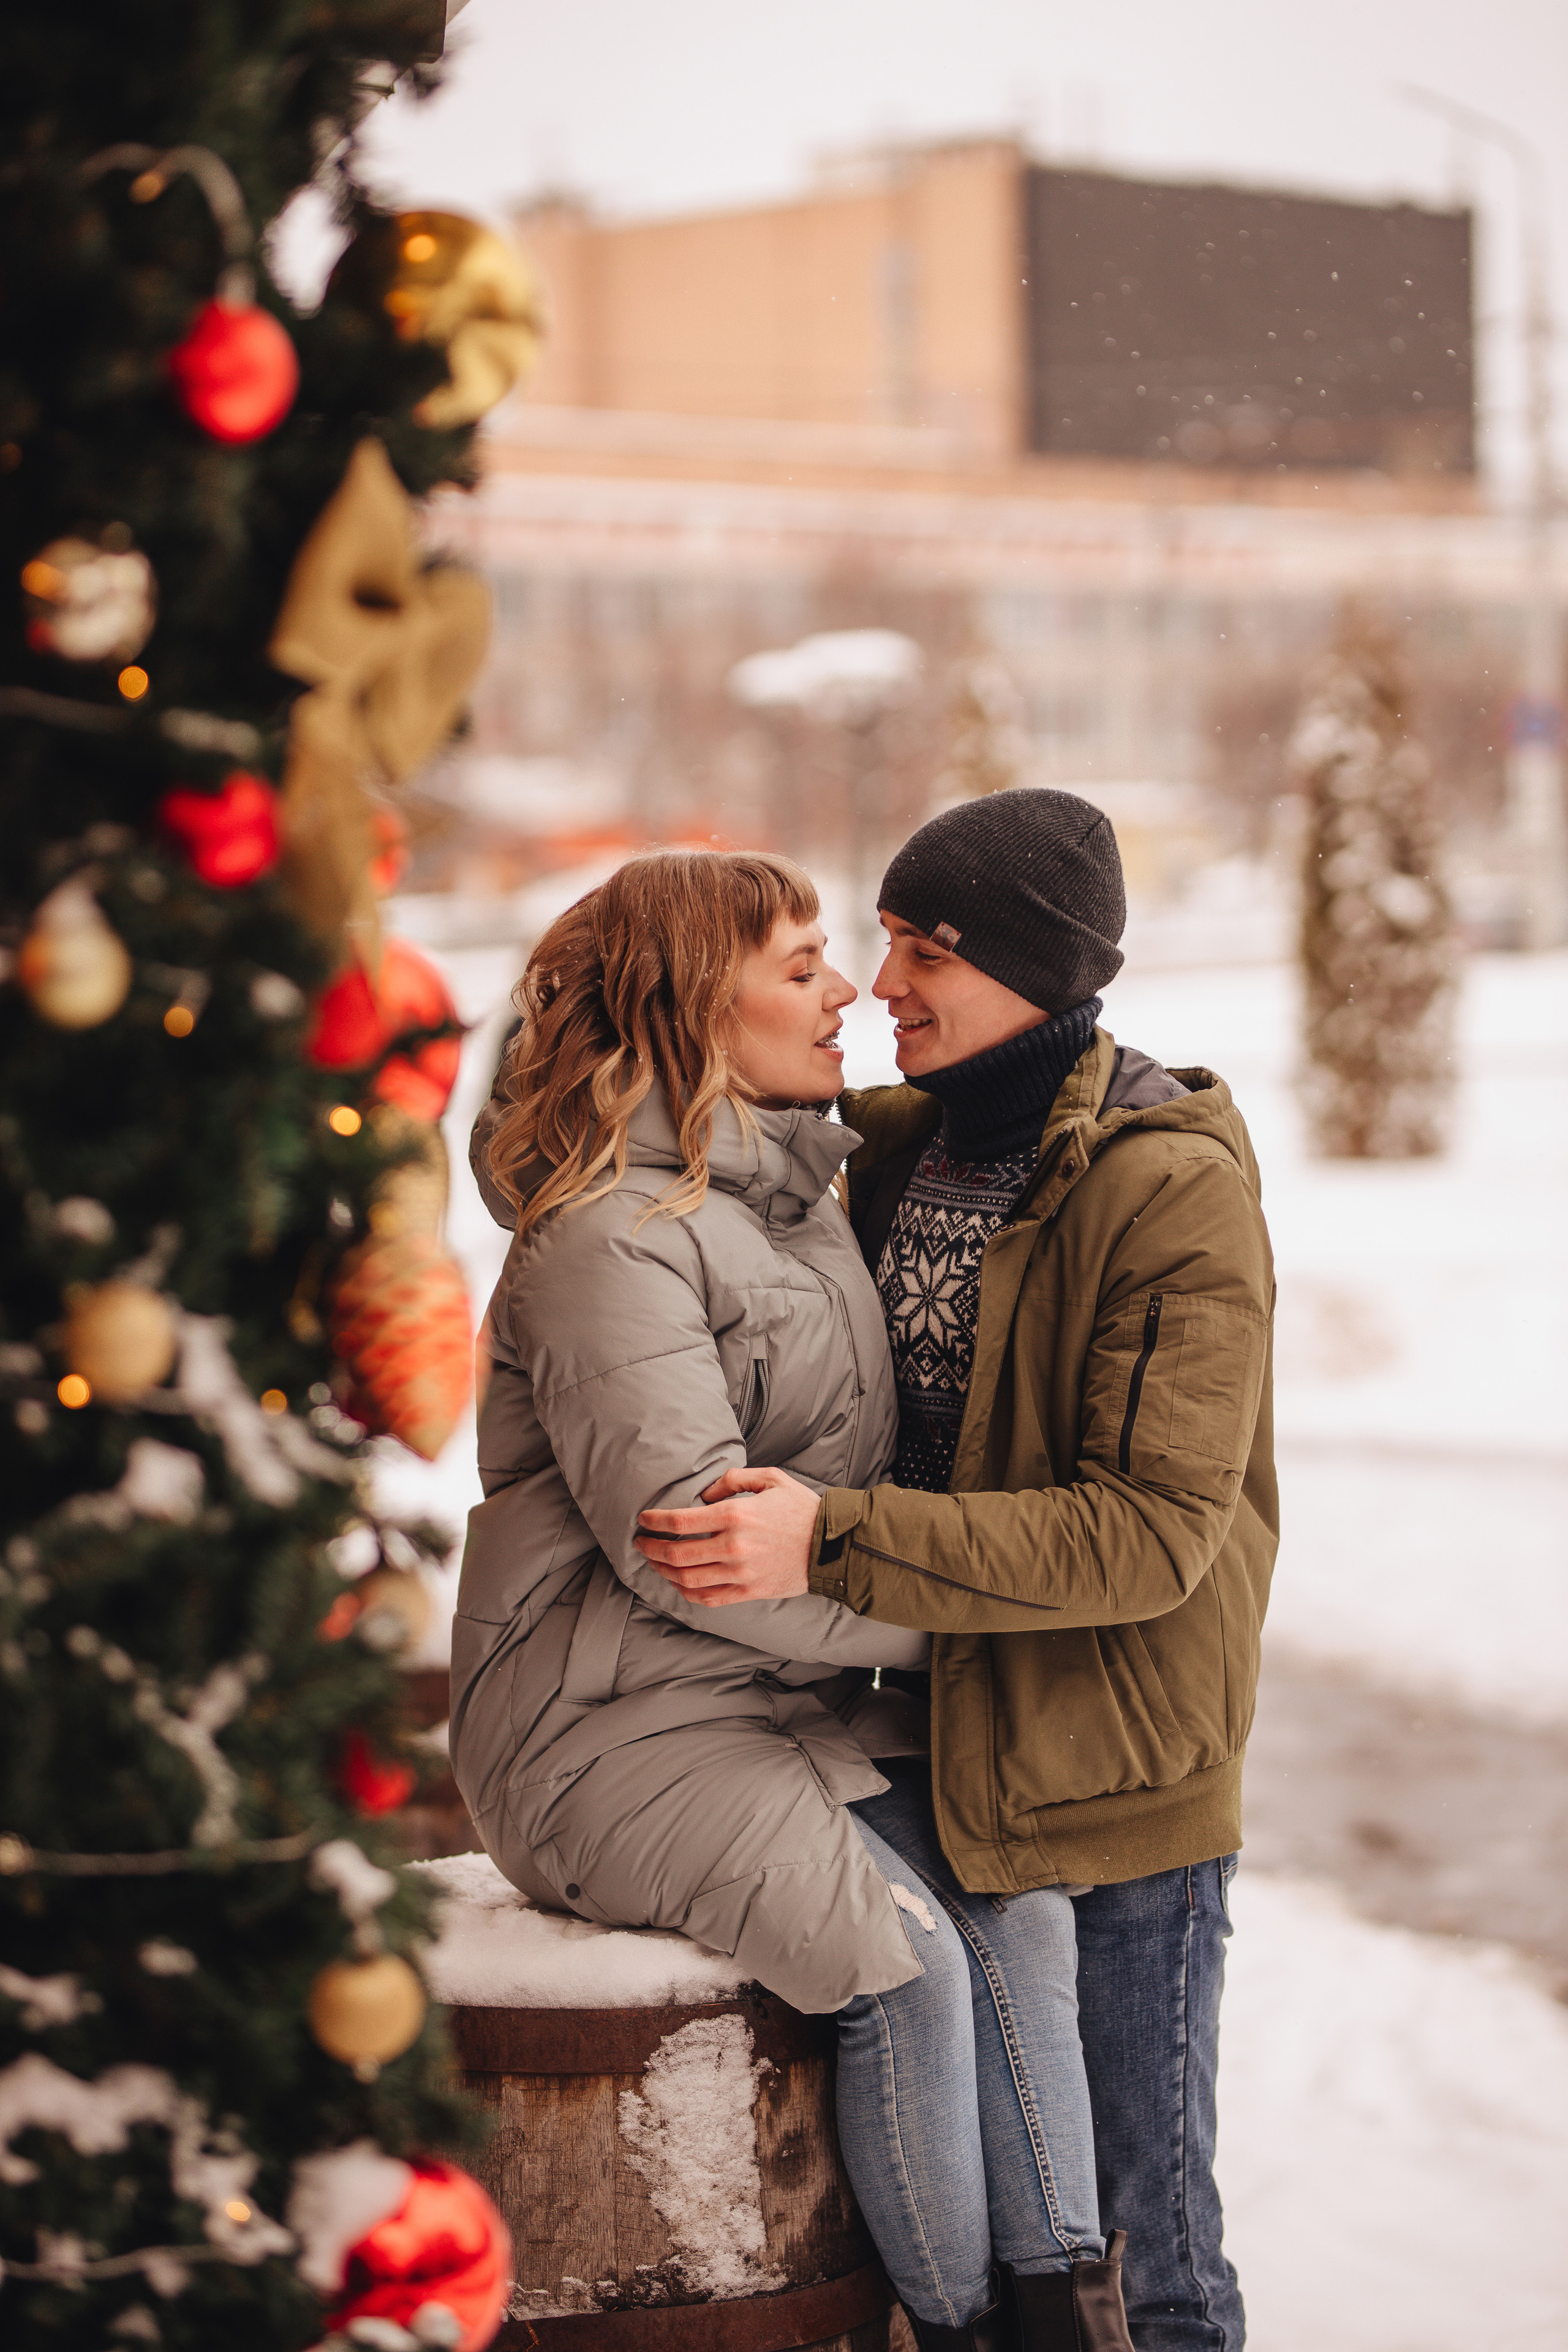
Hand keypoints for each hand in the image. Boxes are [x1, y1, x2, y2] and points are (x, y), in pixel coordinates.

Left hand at [636, 1465, 818, 1604]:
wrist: (832, 1545)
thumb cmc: (801, 1508)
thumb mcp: (770, 1478)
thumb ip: (731, 1480)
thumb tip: (703, 1494)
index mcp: (736, 1515)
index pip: (680, 1521)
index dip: (655, 1521)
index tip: (644, 1520)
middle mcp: (733, 1546)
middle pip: (677, 1553)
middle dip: (652, 1548)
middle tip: (641, 1542)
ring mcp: (740, 1573)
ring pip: (687, 1579)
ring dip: (664, 1571)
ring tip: (655, 1562)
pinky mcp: (748, 1592)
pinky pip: (707, 1598)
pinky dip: (686, 1592)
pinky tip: (678, 1583)